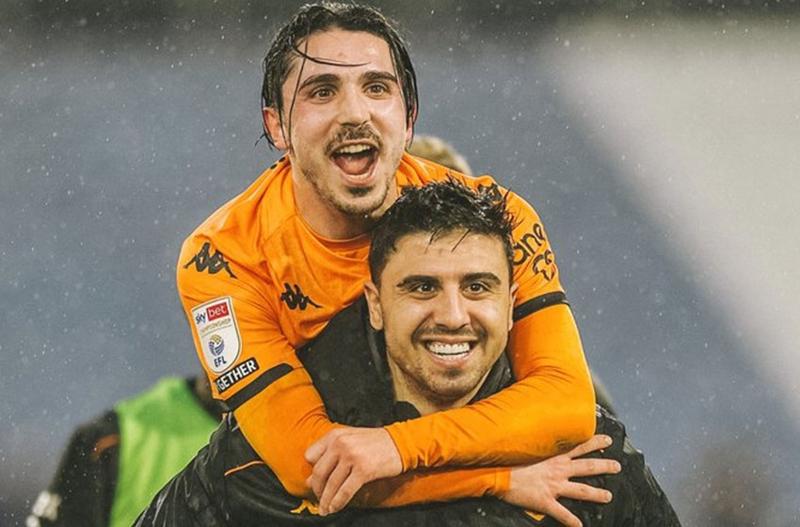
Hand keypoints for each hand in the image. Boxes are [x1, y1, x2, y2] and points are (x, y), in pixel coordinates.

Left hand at [305, 426, 401, 514]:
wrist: (401, 443)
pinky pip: (345, 491)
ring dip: (326, 501)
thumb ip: (331, 455)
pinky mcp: (363, 470)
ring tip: (325, 510)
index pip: (310, 456)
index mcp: (335, 435)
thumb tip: (310, 480)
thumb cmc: (376, 442)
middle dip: (317, 490)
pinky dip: (338, 502)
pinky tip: (335, 508)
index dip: (311, 471)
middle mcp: (341, 444)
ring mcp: (352, 457)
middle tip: (319, 500)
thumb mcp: (350, 441)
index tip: (315, 482)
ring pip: (331, 484)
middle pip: (319, 472)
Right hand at [500, 434, 620, 526]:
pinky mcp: (546, 502)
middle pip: (586, 467)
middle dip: (604, 466)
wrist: (498, 474)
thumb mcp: (527, 447)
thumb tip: (543, 439)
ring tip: (609, 496)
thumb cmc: (509, 459)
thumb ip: (539, 446)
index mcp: (553, 456)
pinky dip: (572, 521)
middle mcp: (557, 470)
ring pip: (581, 490)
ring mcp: (553, 487)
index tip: (607, 440)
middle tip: (618, 466)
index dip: (594, 443)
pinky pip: (563, 513)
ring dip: (597, 493)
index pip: (578, 446)